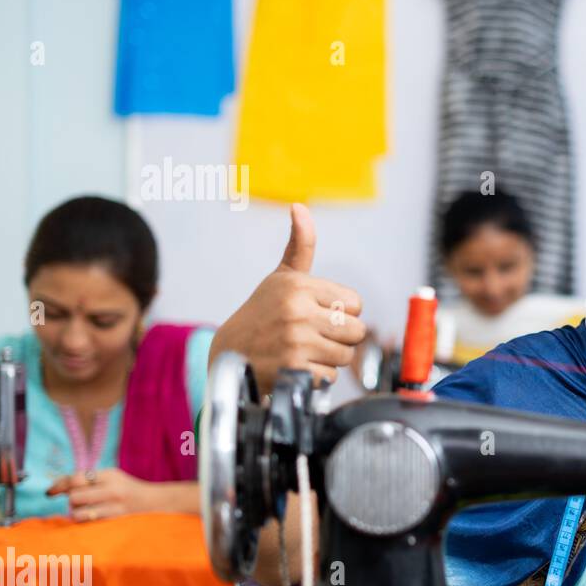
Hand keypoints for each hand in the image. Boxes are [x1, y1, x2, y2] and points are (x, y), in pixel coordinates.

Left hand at [48, 469, 162, 520]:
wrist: (156, 502)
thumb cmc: (127, 489)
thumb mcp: (111, 477)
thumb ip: (87, 479)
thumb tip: (56, 487)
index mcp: (110, 475)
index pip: (76, 478)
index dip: (59, 485)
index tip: (50, 492)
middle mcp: (113, 490)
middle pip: (74, 497)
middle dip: (72, 501)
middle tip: (80, 502)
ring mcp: (115, 507)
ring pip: (79, 513)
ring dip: (78, 514)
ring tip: (88, 511)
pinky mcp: (116, 521)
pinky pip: (89, 524)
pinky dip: (86, 522)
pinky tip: (93, 519)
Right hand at [209, 203, 366, 394]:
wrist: (228, 356)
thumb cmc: (262, 315)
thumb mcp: (280, 279)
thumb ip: (300, 245)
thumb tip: (300, 207)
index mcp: (298, 285)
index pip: (355, 303)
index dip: (341, 312)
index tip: (318, 314)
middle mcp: (297, 311)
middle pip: (357, 332)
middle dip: (339, 337)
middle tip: (312, 336)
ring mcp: (295, 342)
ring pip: (346, 356)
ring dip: (329, 359)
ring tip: (303, 351)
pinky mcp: (294, 370)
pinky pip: (330, 377)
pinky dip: (317, 378)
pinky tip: (296, 368)